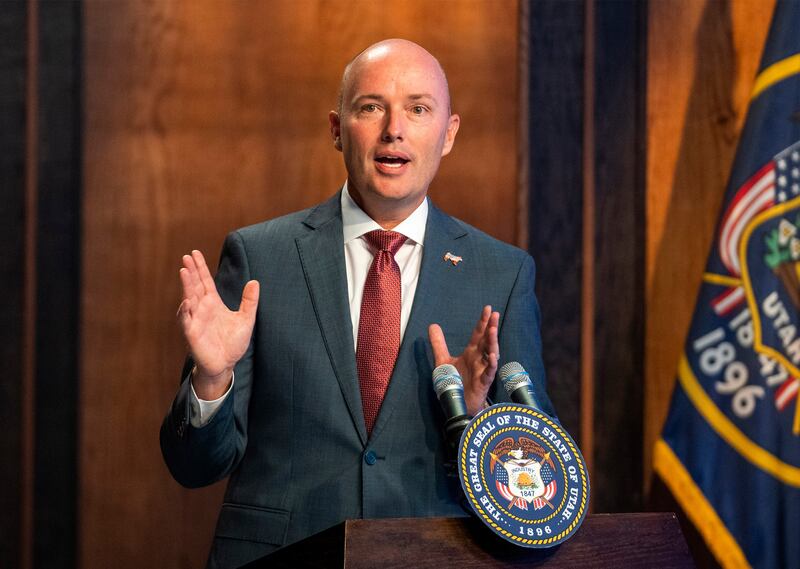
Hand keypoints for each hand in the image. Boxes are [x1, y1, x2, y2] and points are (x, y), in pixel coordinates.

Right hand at [177, 250, 258, 398]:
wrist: (226, 364)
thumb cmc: (233, 342)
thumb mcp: (246, 319)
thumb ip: (250, 301)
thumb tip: (255, 282)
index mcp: (213, 303)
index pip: (205, 282)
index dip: (200, 268)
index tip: (194, 253)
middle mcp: (202, 309)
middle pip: (195, 286)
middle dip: (191, 272)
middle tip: (186, 257)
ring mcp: (196, 320)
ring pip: (189, 299)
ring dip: (186, 286)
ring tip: (184, 271)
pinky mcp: (193, 334)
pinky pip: (187, 321)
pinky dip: (186, 311)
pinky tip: (186, 301)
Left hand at [428, 305, 499, 415]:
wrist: (457, 402)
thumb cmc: (454, 381)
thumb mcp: (442, 360)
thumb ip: (438, 344)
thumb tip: (432, 325)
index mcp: (471, 352)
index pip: (478, 334)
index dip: (482, 322)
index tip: (487, 308)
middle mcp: (479, 359)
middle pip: (487, 340)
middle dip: (491, 327)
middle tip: (494, 314)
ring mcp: (483, 370)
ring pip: (491, 353)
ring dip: (492, 342)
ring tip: (493, 330)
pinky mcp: (483, 382)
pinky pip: (489, 372)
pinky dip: (491, 364)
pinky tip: (493, 356)